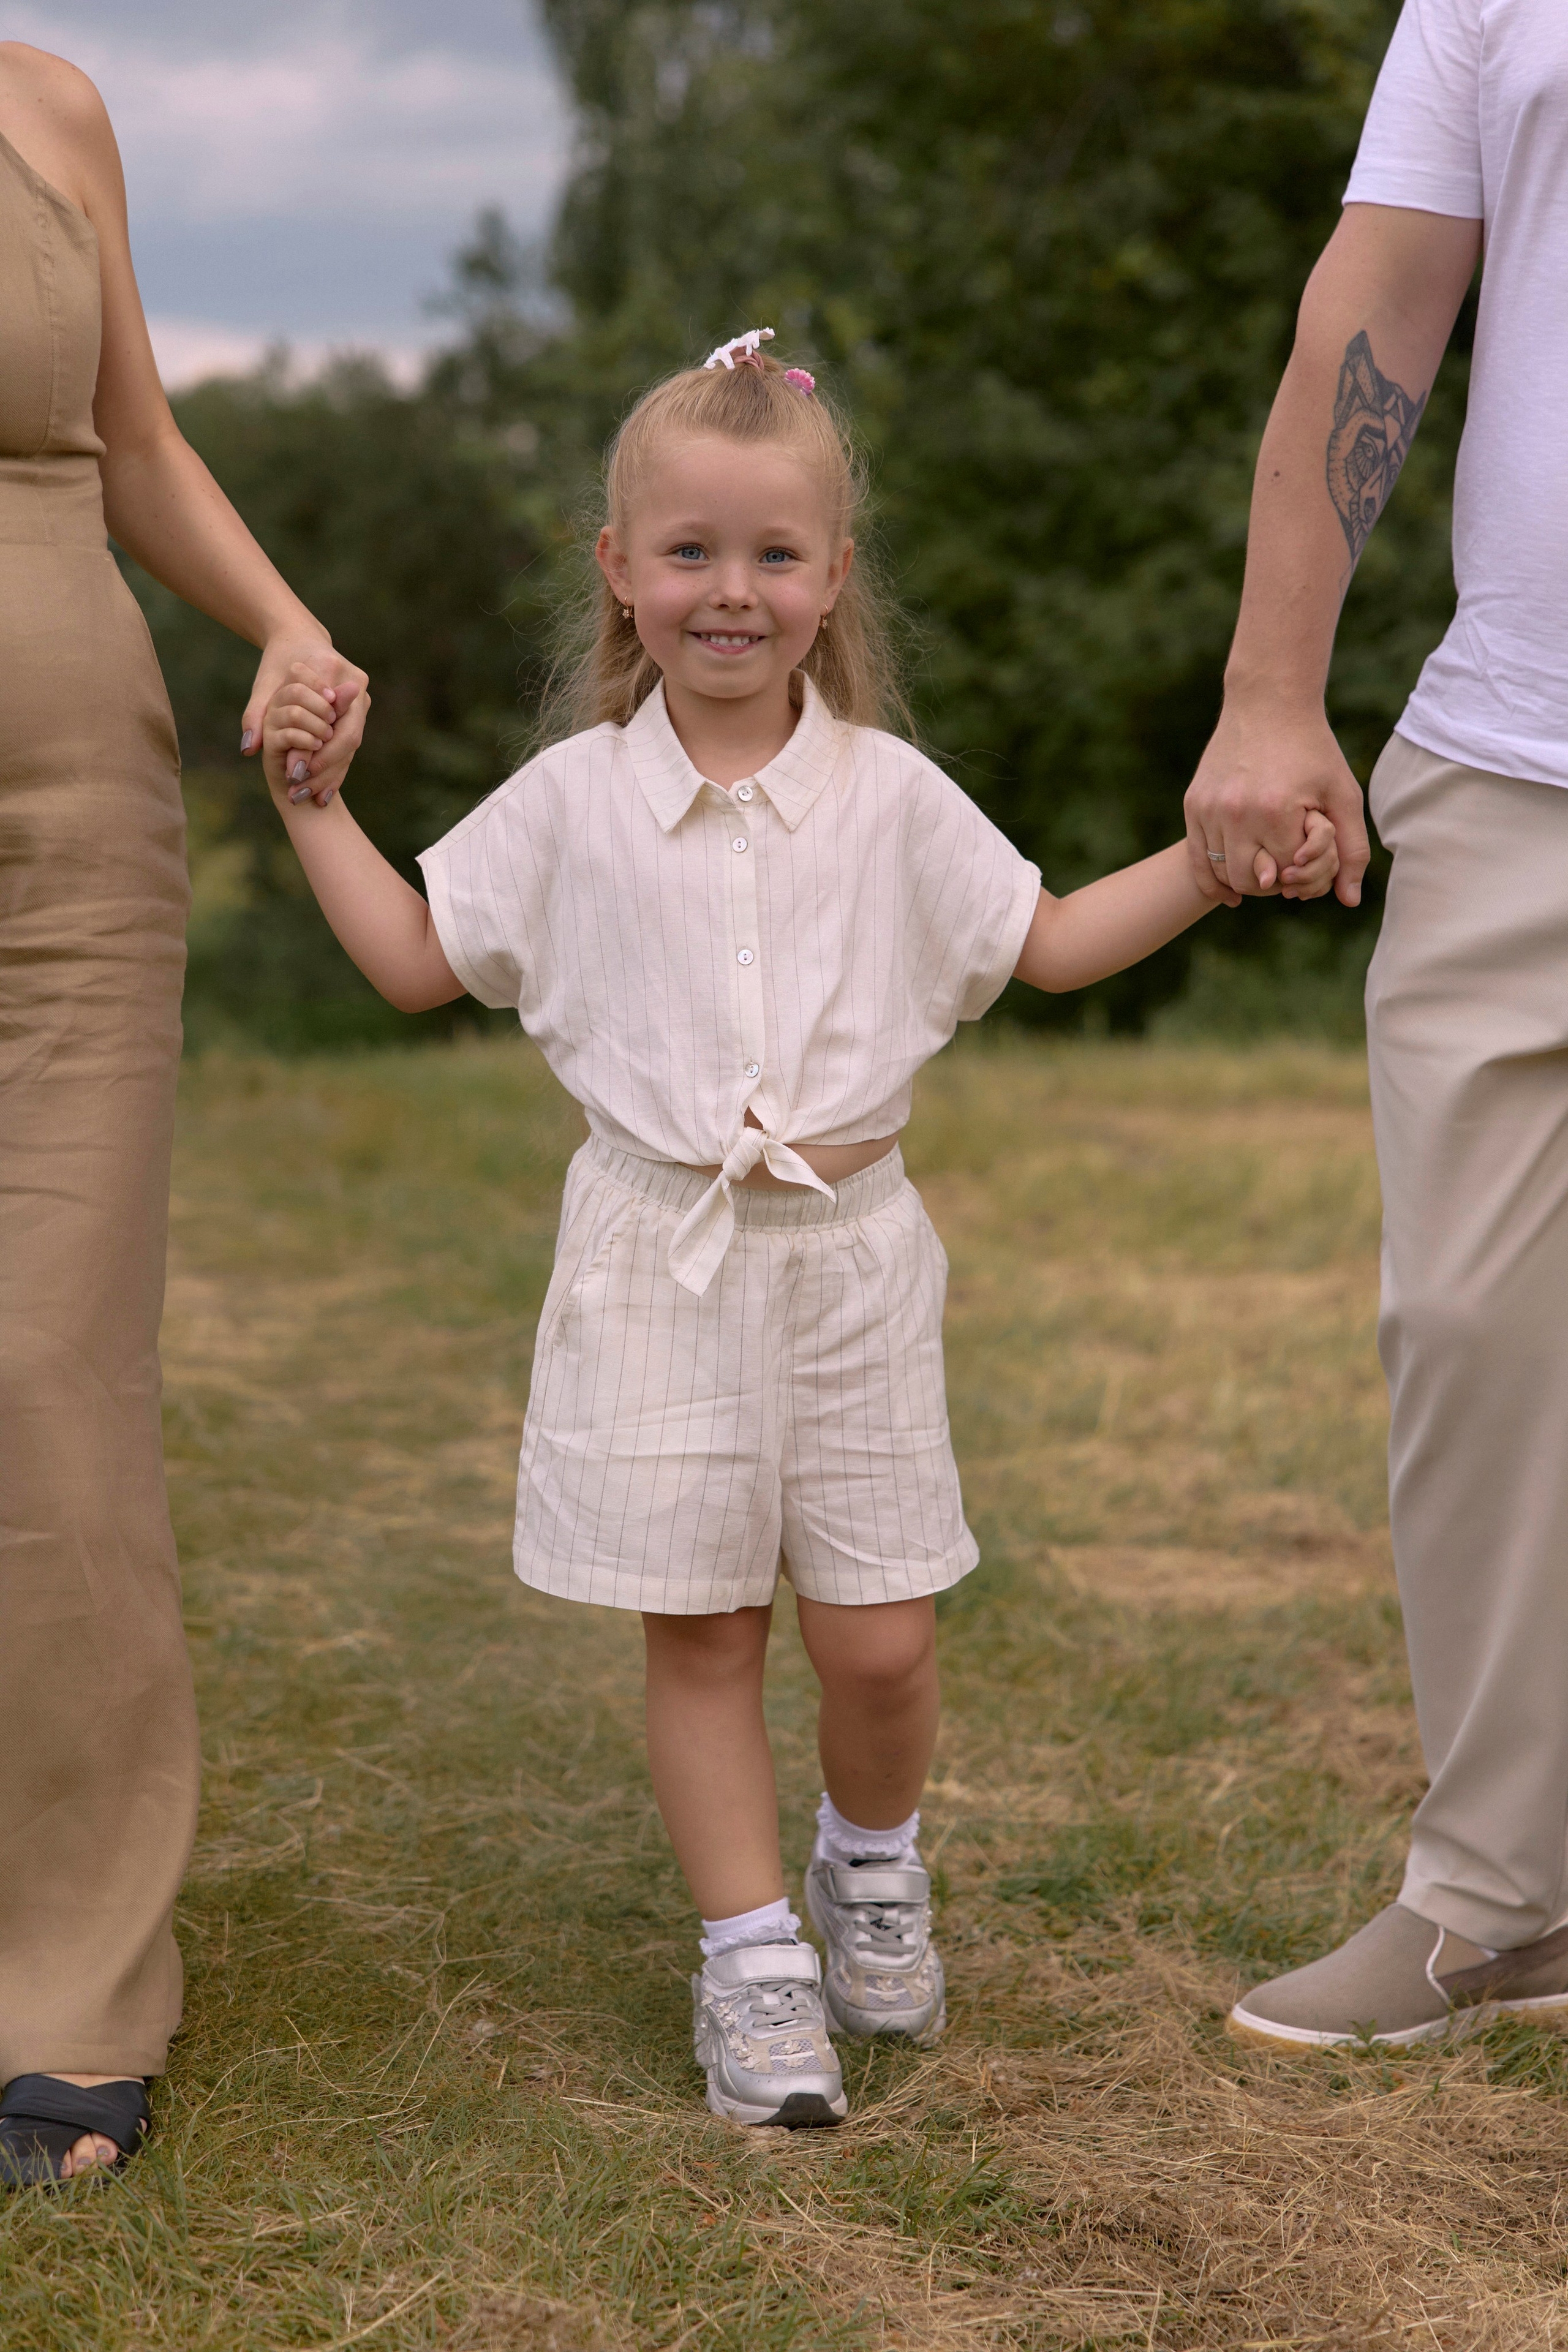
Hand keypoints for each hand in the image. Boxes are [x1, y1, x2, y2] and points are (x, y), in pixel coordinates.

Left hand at [241, 637, 368, 806]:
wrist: (300, 640)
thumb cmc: (278, 662)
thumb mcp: (263, 686)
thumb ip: (255, 715)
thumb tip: (248, 748)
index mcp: (329, 667)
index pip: (326, 718)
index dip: (313, 750)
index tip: (294, 773)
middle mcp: (354, 681)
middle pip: (348, 736)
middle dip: (327, 768)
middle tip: (303, 790)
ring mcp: (362, 694)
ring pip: (353, 743)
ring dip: (334, 773)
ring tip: (314, 798)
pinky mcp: (362, 705)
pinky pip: (352, 740)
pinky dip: (337, 766)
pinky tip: (324, 791)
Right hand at [1184, 698, 1367, 907]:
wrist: (1268, 703)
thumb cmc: (1312, 749)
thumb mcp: (1343, 793)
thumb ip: (1351, 850)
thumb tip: (1349, 901)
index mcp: (1276, 811)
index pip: (1290, 872)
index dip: (1306, 871)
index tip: (1311, 855)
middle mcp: (1237, 812)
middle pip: (1253, 882)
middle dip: (1275, 884)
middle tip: (1287, 869)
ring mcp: (1210, 809)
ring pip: (1224, 875)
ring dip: (1247, 881)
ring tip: (1265, 870)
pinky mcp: (1194, 804)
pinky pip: (1197, 860)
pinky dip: (1213, 882)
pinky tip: (1229, 894)